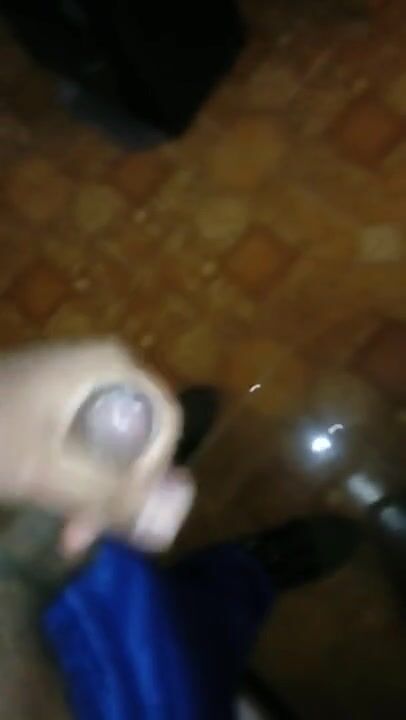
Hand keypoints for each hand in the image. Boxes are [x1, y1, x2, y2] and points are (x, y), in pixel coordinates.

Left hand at [0, 340, 193, 555]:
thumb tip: (164, 525)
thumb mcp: (45, 470)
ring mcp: (81, 384)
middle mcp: (105, 369)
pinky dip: (79, 480)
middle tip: (93, 534)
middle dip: (122, 492)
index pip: (165, 421)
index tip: (127, 510)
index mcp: (111, 367)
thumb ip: (107, 497)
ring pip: (114, 447)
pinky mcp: (58, 402)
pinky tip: (59, 512)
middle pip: (140, 436)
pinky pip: (89, 444)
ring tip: (71, 536)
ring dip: (99, 495)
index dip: (156, 471)